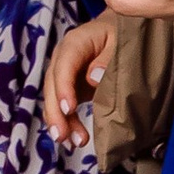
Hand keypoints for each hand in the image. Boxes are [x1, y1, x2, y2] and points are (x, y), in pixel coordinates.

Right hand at [45, 13, 115, 147]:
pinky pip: (62, 106)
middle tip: (63, 135)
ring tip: (73, 142)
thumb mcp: (121, 41)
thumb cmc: (120, 34)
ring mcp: (64, 74)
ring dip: (60, 122)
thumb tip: (93, 78)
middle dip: (55, 112)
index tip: (68, 108)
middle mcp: (63, 58)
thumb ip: (108, 58)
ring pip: (53, 99)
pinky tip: (73, 137)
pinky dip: (67, 122)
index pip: (64, 65)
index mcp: (75, 43)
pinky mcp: (69, 88)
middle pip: (52, 85)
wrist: (117, 32)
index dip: (63, 87)